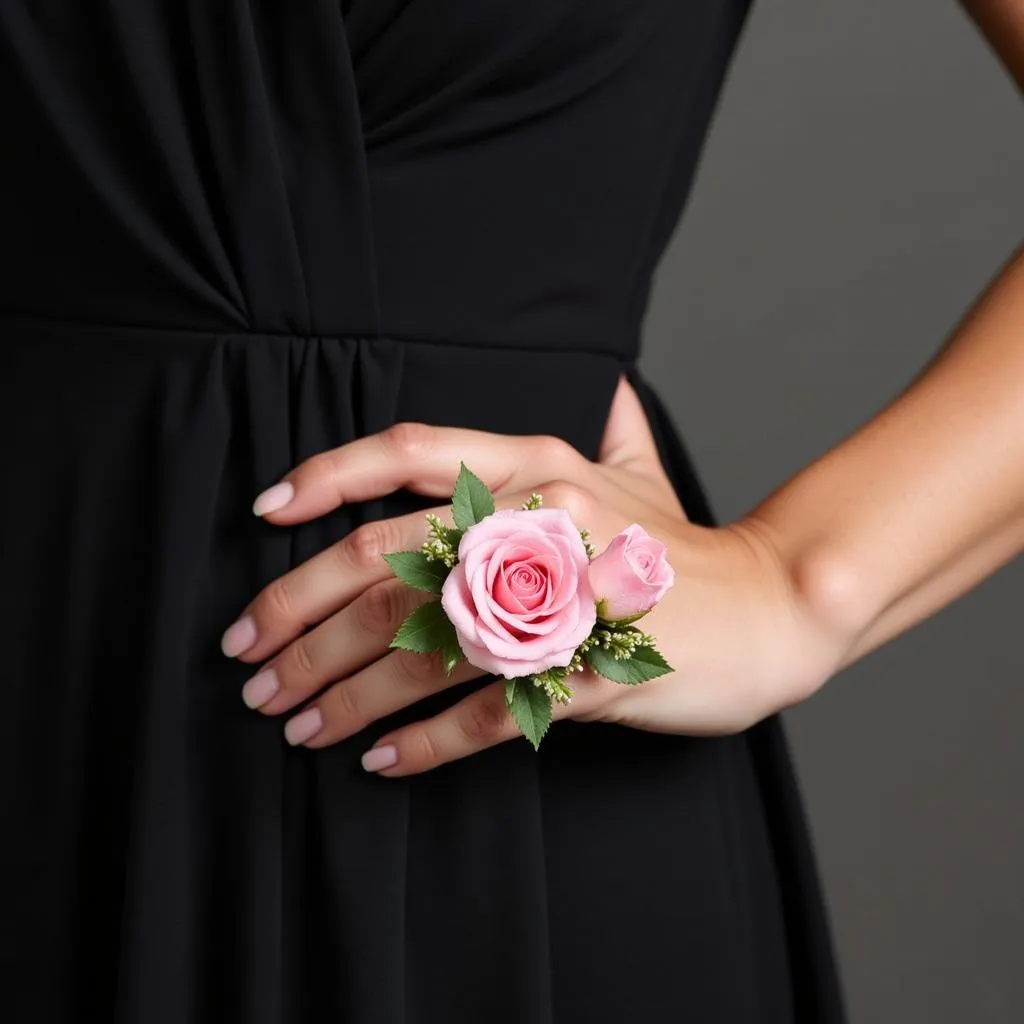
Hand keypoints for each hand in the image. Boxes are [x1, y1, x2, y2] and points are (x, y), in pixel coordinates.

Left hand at [220, 376, 845, 775]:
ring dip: (342, 689)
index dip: (325, 477)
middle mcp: (538, 521)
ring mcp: (564, 599)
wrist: (771, 607)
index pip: (406, 454)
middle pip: (385, 561)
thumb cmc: (685, 546)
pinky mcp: (590, 673)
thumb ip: (613, 428)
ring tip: (292, 721)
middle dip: (300, 613)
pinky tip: (377, 760)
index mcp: (537, 466)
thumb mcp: (643, 473)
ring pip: (421, 645)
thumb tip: (612, 382)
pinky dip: (423, 742)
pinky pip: (486, 713)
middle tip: (249, 658)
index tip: (263, 515)